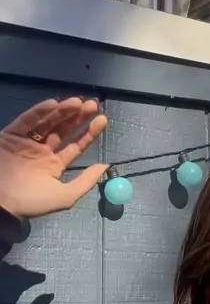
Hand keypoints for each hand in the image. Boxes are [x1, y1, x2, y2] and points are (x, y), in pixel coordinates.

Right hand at [0, 97, 108, 218]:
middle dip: (78, 117)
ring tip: (77, 102)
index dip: (89, 133)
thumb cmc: (31, 201)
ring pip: (48, 122)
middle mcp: (42, 152)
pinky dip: (40, 112)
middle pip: (64, 130)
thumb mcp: (65, 196)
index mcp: (55, 165)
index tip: (102, 119)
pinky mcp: (10, 136)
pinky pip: (27, 121)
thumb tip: (105, 166)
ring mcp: (26, 142)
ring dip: (63, 111)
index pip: (76, 145)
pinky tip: (54, 104)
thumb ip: (86, 181)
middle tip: (92, 105)